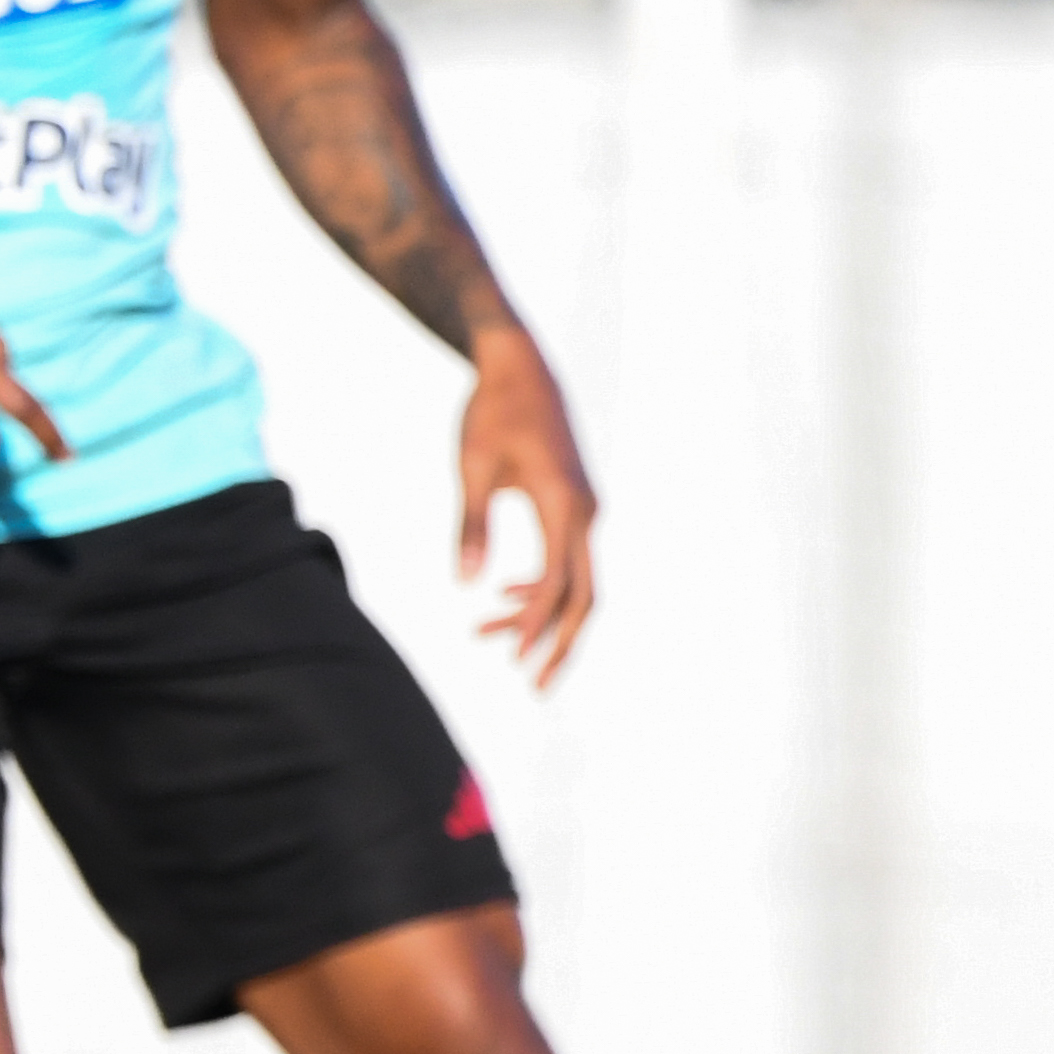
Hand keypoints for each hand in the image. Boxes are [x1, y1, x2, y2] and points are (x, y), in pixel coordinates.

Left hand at [455, 326, 600, 686]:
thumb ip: (471, 526)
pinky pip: (569, 559)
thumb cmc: (492, 411)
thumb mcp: (473, 467)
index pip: (556, 584)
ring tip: (487, 636)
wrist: (520, 366)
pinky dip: (542, 587)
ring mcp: (585, 509)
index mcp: (564, 505)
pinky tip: (504, 598)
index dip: (535, 627)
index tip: (512, 661)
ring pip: (575, 580)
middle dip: (560, 644)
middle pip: (585, 595)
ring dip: (539, 615)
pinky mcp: (575, 504)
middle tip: (533, 687)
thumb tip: (468, 585)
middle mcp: (585, 512)